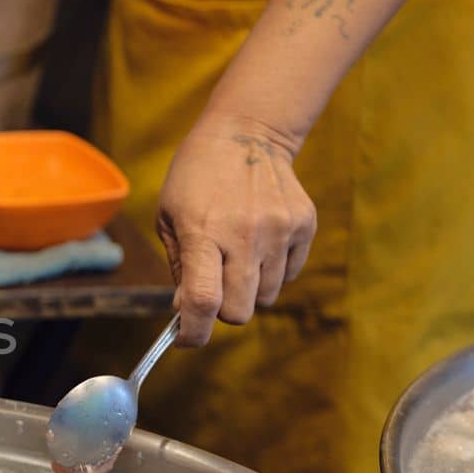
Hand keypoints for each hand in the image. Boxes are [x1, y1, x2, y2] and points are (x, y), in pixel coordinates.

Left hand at [155, 114, 317, 346]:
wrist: (246, 135)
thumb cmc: (196, 180)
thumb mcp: (169, 218)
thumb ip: (179, 269)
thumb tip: (188, 314)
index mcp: (202, 233)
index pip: (203, 300)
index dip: (195, 332)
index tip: (188, 337)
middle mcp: (244, 235)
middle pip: (239, 312)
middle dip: (222, 310)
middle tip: (213, 285)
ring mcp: (279, 230)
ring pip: (265, 298)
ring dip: (249, 288)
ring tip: (237, 252)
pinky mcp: (304, 226)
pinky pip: (288, 275)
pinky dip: (272, 270)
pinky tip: (259, 239)